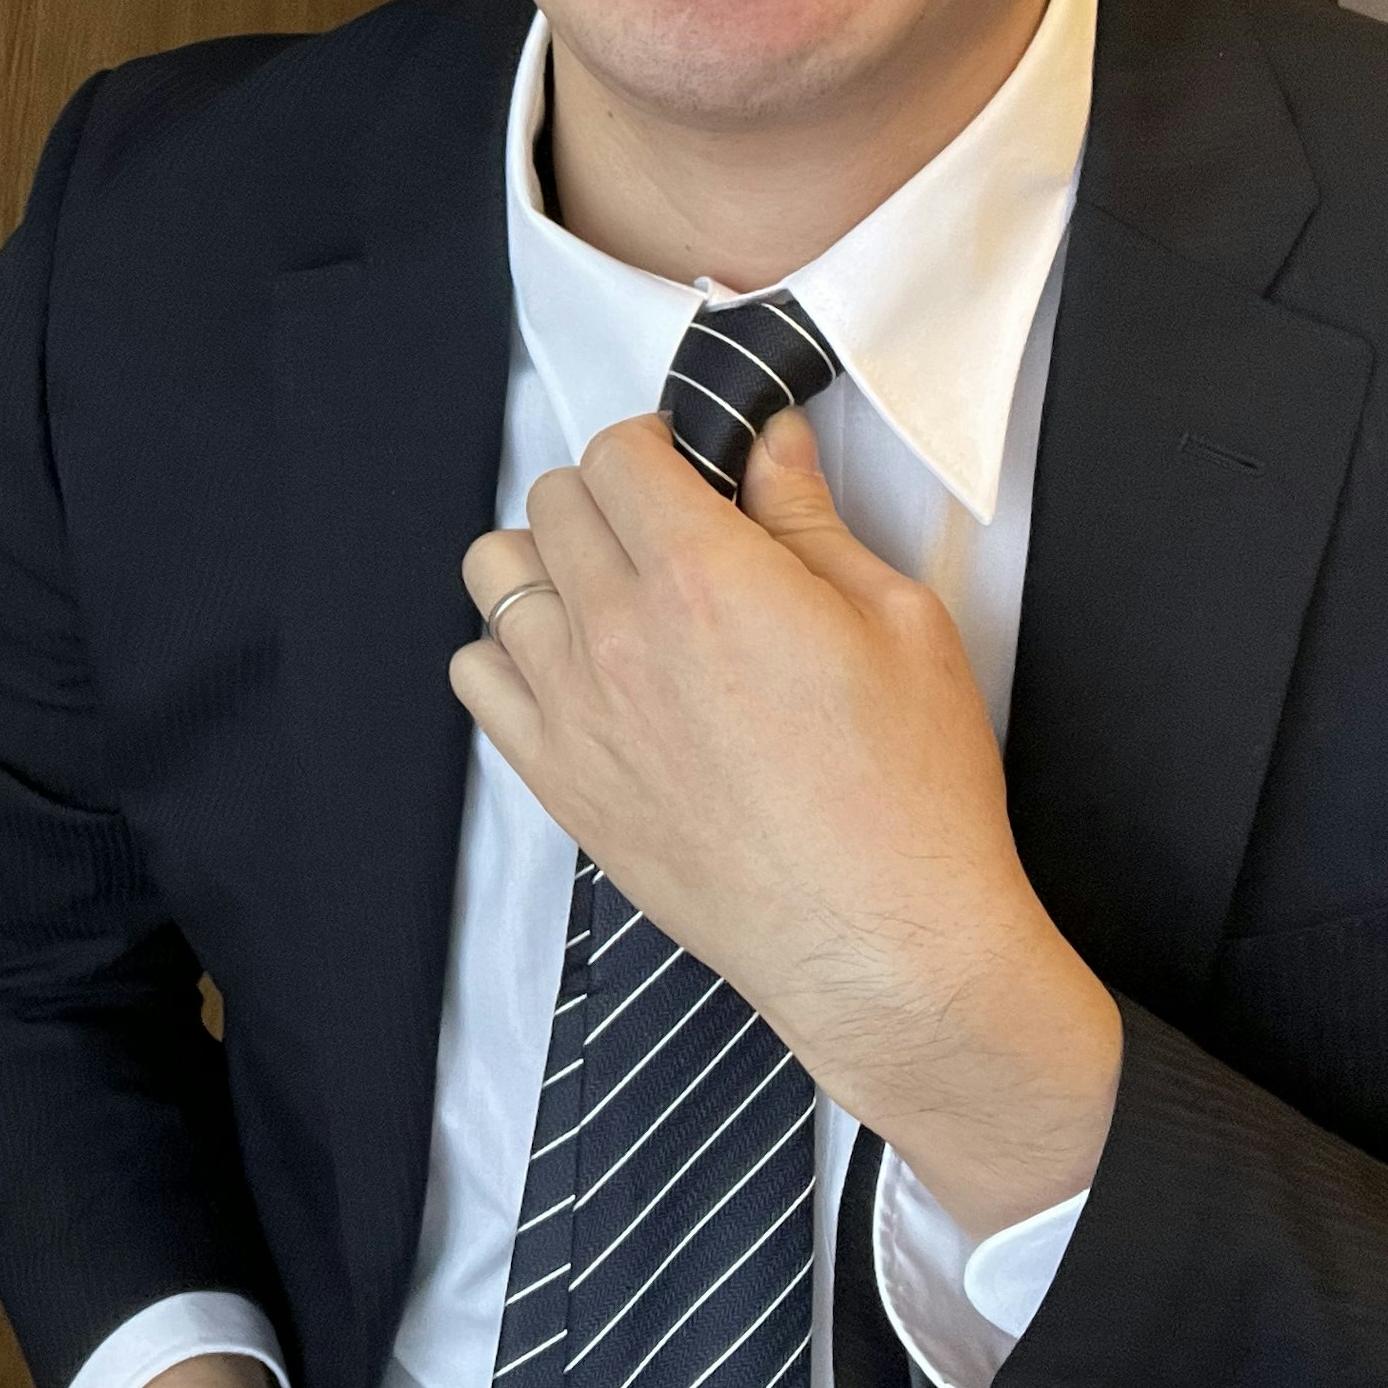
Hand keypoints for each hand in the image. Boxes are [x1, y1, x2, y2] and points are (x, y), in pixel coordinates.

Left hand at [450, 405, 1119, 1239]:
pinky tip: (580, 668)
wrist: (883, 946)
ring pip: (496, 572)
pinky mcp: (555, 780)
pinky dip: (514, 652)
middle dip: (613, 493)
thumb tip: (765, 441)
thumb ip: (810, 517)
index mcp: (701, 576)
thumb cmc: (911, 792)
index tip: (695, 470)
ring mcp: (571, 710)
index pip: (619, 449)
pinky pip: (476, 675)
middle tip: (672, 530)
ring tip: (617, 592)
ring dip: (551, 561)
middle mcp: (615, 633)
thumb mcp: (898, 621)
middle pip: (554, 499)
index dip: (661, 445)